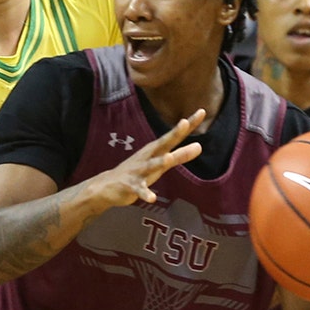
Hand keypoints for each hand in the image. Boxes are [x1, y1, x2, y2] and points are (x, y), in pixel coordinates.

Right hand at [87, 109, 206, 207]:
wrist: (107, 185)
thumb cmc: (139, 171)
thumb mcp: (162, 163)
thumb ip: (180, 155)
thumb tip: (200, 146)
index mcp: (156, 150)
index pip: (175, 135)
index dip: (189, 125)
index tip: (202, 111)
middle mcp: (148, 156)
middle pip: (163, 144)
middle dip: (174, 134)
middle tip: (185, 122)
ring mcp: (138, 170)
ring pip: (151, 166)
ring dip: (159, 162)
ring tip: (168, 158)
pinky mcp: (130, 186)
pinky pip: (139, 190)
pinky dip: (145, 193)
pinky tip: (152, 198)